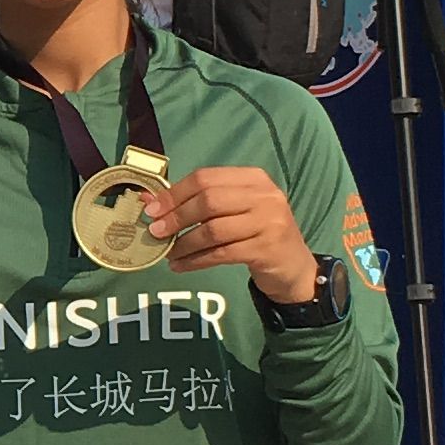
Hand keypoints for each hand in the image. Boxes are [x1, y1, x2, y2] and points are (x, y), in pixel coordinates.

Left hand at [145, 163, 318, 303]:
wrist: (294, 267)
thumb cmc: (257, 233)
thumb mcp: (236, 211)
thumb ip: (201, 203)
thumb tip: (151, 201)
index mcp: (253, 178)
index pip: (206, 178)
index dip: (175, 193)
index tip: (152, 209)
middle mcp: (264, 196)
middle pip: (209, 200)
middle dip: (177, 216)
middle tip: (156, 232)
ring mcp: (268, 222)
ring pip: (213, 230)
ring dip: (184, 243)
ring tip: (168, 254)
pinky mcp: (266, 249)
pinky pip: (221, 254)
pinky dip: (196, 260)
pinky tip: (181, 266)